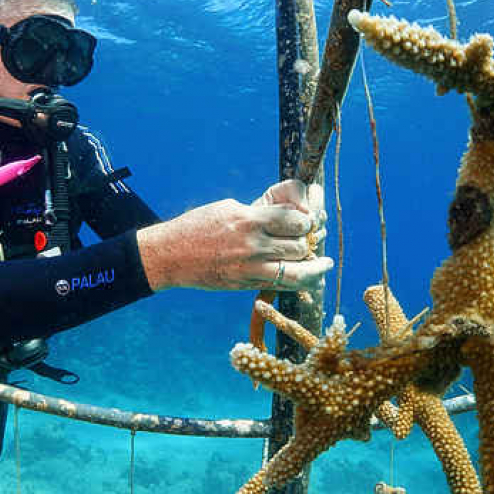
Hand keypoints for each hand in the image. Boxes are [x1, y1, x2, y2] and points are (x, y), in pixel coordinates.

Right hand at [137, 184, 331, 292]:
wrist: (170, 255)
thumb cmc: (198, 227)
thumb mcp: (228, 208)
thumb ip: (257, 211)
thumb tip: (286, 213)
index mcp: (248, 219)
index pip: (294, 218)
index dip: (306, 220)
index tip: (307, 221)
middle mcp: (252, 243)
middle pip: (299, 244)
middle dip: (309, 242)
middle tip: (312, 241)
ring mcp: (250, 266)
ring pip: (298, 270)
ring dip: (312, 266)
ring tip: (323, 265)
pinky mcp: (246, 283)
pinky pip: (282, 285)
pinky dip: (300, 283)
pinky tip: (310, 279)